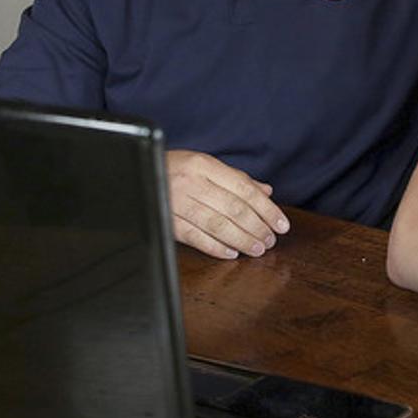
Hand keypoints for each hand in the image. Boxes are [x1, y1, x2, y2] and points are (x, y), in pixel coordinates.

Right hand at [165, 149, 289, 258]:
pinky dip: (215, 247)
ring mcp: (176, 202)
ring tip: (257, 249)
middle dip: (257, 227)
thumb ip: (236, 179)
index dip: (266, 209)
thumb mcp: (204, 165)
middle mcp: (191, 182)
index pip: (244, 189)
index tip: (281, 224)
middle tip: (271, 240)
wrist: (136, 171)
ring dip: (241, 239)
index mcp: (204, 164)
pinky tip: (231, 253)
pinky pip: (195, 237)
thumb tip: (266, 192)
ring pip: (217, 225)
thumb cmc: (174, 168)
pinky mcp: (166, 221)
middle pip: (233, 209)